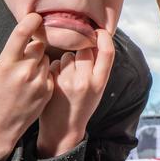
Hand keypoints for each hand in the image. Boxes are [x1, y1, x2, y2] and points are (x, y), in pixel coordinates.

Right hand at [0, 13, 53, 160]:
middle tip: (26, 61)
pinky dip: (45, 75)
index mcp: (6, 64)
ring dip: (41, 63)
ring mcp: (38, 81)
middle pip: (39, 46)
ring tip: (28, 77)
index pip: (21, 34)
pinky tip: (34, 87)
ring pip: (46, 59)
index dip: (30, 22)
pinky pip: (50, 72)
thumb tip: (28, 41)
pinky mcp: (48, 89)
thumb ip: (13, 55)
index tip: (36, 16)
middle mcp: (24, 70)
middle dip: (35, 49)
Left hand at [36, 29, 113, 157]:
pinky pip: (54, 63)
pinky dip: (55, 68)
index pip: (108, 52)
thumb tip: (95, 41)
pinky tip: (56, 81)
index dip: (104, 37)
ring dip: (67, 61)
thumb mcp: (98, 89)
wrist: (63, 129)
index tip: (99, 31)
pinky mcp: (51, 82)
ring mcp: (67, 81)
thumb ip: (98, 68)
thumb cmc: (83, 106)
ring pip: (68, 55)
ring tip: (67, 77)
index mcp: (100, 82)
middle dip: (81, 52)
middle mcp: (85, 81)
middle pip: (85, 50)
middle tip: (79, 67)